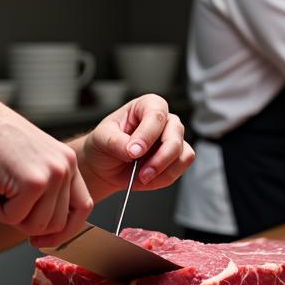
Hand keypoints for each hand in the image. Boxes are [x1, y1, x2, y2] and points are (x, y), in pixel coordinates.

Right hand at [0, 90, 92, 244]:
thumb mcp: (30, 163)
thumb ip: (43, 191)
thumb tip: (44, 232)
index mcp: (68, 162)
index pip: (83, 207)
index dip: (65, 230)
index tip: (43, 239)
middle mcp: (65, 167)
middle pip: (57, 223)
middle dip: (26, 223)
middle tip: (3, 204)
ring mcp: (51, 175)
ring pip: (35, 226)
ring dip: (7, 217)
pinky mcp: (32, 183)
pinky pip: (14, 218)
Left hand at [79, 94, 194, 196]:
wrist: (105, 166)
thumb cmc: (104, 144)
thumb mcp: (101, 138)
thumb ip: (116, 142)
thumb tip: (133, 150)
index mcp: (146, 105)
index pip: (156, 114)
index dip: (147, 134)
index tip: (134, 152)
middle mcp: (164, 119)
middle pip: (175, 134)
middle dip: (160, 158)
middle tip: (142, 173)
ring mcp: (173, 138)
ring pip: (183, 153)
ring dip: (163, 170)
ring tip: (142, 177)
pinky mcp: (177, 157)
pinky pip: (181, 167)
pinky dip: (166, 177)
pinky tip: (148, 179)